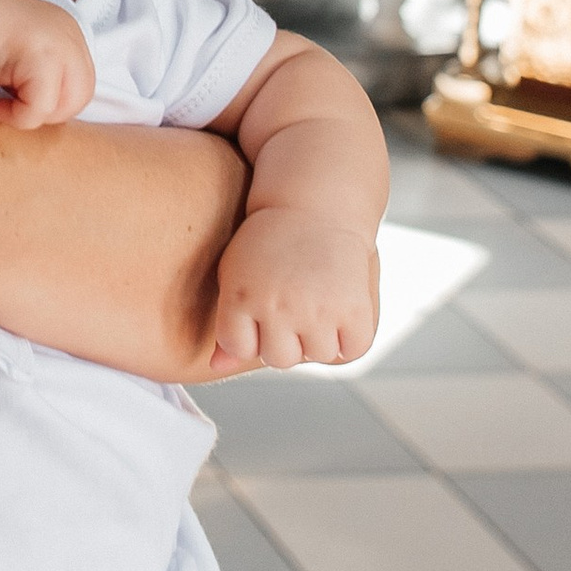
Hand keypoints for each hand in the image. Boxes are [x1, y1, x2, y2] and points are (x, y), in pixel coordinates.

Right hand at [0, 0, 96, 130]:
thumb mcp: (23, 52)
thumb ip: (46, 71)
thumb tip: (55, 110)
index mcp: (68, 31)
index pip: (81, 82)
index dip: (53, 101)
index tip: (21, 98)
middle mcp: (70, 34)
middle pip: (81, 95)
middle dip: (48, 112)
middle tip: (15, 106)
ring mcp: (59, 44)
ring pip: (65, 105)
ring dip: (34, 115)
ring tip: (4, 105)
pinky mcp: (42, 58)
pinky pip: (41, 108)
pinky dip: (18, 116)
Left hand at [212, 203, 379, 371]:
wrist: (316, 203)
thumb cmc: (269, 242)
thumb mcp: (235, 273)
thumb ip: (227, 325)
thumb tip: (216, 368)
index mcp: (241, 297)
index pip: (241, 349)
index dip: (251, 333)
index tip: (261, 306)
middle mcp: (278, 306)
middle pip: (280, 358)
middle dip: (286, 337)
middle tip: (294, 301)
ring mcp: (318, 310)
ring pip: (318, 355)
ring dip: (319, 336)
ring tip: (317, 300)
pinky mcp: (354, 310)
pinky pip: (352, 349)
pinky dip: (351, 336)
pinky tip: (341, 308)